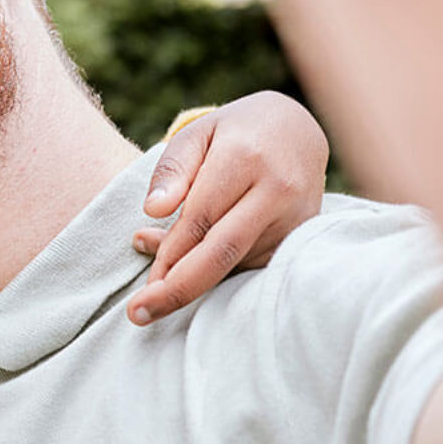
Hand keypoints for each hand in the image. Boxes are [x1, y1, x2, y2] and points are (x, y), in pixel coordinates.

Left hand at [127, 91, 327, 324]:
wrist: (297, 129)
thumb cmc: (234, 132)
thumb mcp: (197, 134)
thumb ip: (172, 169)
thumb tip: (152, 211)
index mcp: (245, 158)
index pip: (200, 217)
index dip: (168, 254)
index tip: (142, 285)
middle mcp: (277, 190)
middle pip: (223, 251)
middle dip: (179, 288)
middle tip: (139, 314)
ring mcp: (296, 216)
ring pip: (237, 262)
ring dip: (195, 278)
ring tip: (158, 277)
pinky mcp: (303, 235)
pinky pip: (255, 265)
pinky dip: (221, 273)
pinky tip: (194, 268)